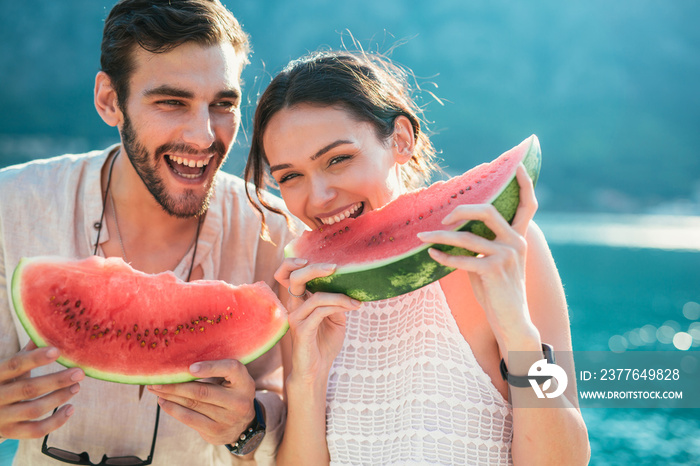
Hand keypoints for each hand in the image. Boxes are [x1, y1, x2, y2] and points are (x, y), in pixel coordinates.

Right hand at [0, 342, 83, 438]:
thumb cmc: (1, 383)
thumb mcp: (6, 368)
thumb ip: (25, 353)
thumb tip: (46, 330)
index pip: (14, 365)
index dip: (35, 358)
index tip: (58, 351)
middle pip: (27, 389)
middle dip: (56, 380)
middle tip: (79, 372)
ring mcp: (1, 417)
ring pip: (33, 410)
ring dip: (58, 398)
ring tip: (77, 387)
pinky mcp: (10, 432)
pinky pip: (35, 431)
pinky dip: (55, 421)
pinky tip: (70, 408)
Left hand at [147, 359, 257, 444]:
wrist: (243, 425)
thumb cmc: (231, 393)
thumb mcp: (233, 380)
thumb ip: (216, 371)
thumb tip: (182, 363)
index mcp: (244, 382)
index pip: (231, 369)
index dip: (210, 367)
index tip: (190, 367)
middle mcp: (239, 401)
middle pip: (203, 391)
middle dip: (177, 385)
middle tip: (157, 379)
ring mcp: (227, 418)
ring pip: (193, 404)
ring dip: (170, 396)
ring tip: (155, 389)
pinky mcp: (215, 431)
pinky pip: (189, 419)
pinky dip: (173, 409)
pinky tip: (163, 402)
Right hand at [275, 258, 360, 382]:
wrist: (316, 371)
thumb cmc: (323, 343)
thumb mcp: (335, 319)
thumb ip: (336, 302)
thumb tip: (349, 287)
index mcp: (298, 301)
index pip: (286, 274)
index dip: (292, 262)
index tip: (312, 258)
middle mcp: (293, 307)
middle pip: (294, 278)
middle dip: (315, 269)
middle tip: (335, 267)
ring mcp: (295, 318)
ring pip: (315, 296)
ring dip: (339, 295)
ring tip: (356, 299)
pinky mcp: (302, 330)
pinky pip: (321, 311)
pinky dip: (339, 305)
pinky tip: (352, 306)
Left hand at [417, 165, 539, 347]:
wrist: (511, 321)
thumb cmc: (497, 290)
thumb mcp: (492, 262)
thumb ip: (482, 244)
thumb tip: (455, 230)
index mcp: (519, 237)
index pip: (529, 205)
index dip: (525, 183)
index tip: (518, 166)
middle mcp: (516, 242)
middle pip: (488, 211)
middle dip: (461, 210)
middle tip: (442, 218)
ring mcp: (507, 256)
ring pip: (466, 238)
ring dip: (440, 236)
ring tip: (422, 237)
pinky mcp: (494, 271)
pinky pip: (462, 259)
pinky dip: (444, 256)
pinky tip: (432, 255)